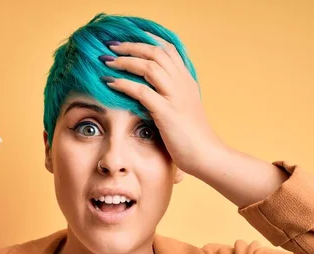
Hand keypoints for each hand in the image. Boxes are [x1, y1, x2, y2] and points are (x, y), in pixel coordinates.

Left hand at [100, 32, 227, 174]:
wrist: (206, 155)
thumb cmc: (192, 138)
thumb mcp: (182, 110)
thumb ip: (170, 96)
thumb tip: (149, 91)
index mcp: (186, 81)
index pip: (168, 49)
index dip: (147, 40)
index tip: (128, 38)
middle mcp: (182, 84)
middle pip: (156, 53)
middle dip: (131, 46)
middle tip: (111, 45)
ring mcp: (176, 97)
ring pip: (149, 67)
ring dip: (125, 61)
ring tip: (106, 61)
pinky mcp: (167, 112)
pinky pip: (142, 91)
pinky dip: (124, 84)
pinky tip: (109, 82)